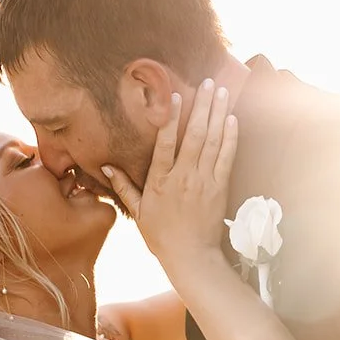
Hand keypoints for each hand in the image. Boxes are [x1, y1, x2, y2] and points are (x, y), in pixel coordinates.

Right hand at [104, 80, 237, 275]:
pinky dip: (230, 137)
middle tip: (208, 82)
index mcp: (160, 181)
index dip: (169, 118)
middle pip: (193, 135)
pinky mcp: (220, 188)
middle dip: (201, 106)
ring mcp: (203, 181)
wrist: (191, 257)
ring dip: (218, 114)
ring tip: (223, 91)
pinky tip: (232, 118)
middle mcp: (183, 177)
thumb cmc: (162, 236)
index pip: (164, 144)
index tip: (173, 95)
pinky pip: (226, 157)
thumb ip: (124, 187)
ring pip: (212, 141)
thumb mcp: (138, 213)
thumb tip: (107, 167)